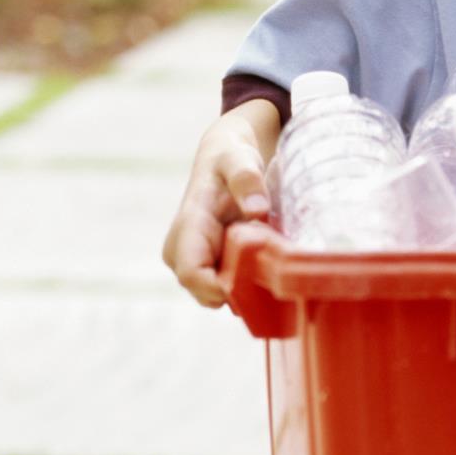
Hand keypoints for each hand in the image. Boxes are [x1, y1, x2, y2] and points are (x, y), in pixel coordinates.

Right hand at [162, 100, 280, 306]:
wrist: (224, 159)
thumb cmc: (231, 158)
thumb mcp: (239, 158)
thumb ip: (246, 179)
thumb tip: (256, 210)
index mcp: (188, 226)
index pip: (191, 274)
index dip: (220, 288)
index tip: (256, 281)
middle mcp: (182, 249)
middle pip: (205, 292)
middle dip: (239, 292)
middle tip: (273, 273)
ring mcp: (194, 260)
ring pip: (216, 296)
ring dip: (245, 291)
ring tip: (270, 265)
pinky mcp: (208, 266)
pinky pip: (225, 291)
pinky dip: (246, 288)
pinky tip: (266, 269)